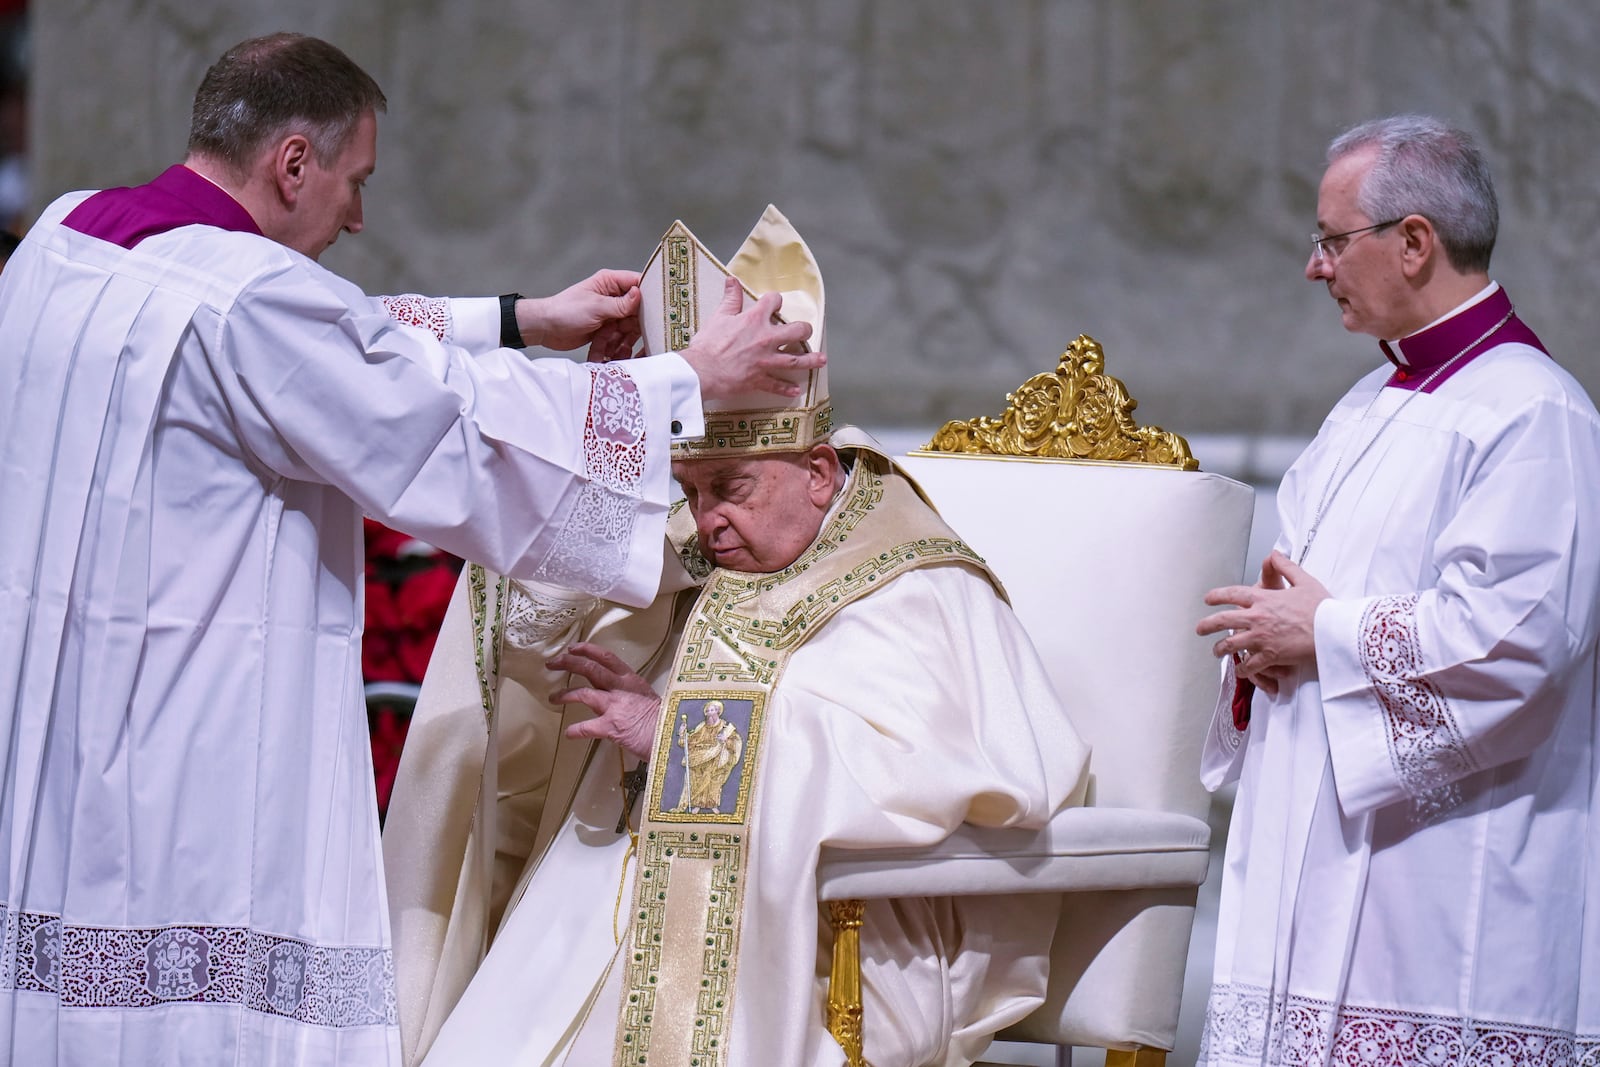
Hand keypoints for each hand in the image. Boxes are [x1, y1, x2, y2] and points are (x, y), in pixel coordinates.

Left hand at [517, 269, 642, 351]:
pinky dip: (617, 346)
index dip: (651, 294)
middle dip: (637, 325)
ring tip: (619, 349)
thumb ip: (621, 304)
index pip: (638, 283)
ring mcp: (610, 314)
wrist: (545, 329)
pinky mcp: (606, 329)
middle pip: (638, 310)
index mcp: (610, 283)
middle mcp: (612, 297)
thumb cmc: (565, 311)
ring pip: (630, 327)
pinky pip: (619, 338)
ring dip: (626, 339)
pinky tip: (611, 354)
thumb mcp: (596, 307)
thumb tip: (641, 295)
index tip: (662, 307)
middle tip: (637, 335)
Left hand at [548, 641, 661, 758]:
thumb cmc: (664, 718)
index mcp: (631, 679)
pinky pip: (587, 727)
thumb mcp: (647, 697)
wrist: (672, 735)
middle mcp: (621, 688)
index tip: (573, 648)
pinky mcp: (611, 726)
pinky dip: (575, 729)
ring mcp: (615, 706)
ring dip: (565, 694)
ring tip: (553, 697)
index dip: (587, 650)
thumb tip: (614, 694)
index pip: (606, 657)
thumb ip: (628, 693)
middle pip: (590, 668)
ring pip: (583, 692)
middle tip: (553, 663)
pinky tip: (568, 733)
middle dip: (568, 663)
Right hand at [678, 276, 825, 401]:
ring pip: (795, 360)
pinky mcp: (760, 379)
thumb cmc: (708, 344)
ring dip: (810, 360)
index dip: (775, 301)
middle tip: (805, 331)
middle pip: (796, 331)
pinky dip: (786, 389)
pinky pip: (776, 385)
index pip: (773, 302)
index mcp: (755, 320)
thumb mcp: (718, 316)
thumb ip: (730, 299)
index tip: (774, 304)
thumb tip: (732, 280)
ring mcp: (765, 361)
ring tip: (821, 360)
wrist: (701, 371)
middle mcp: (766, 339)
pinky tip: (796, 390)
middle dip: (804, 330)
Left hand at [1196, 550, 1330, 682]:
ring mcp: (1262, 638)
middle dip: (1207, 625)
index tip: (1208, 599)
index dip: (1217, 596)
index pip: (1233, 594)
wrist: (1333, 630)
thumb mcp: (1304, 580)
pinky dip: (1243, 670)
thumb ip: (1286, 567)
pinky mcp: (1270, 656)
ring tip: (1216, 652)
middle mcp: (1258, 618)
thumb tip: (1275, 553)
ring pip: (1231, 645)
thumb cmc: (1322, 608)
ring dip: (1220, 649)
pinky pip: (1250, 665)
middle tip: (1199, 629)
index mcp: (1264, 599)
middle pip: (1223, 621)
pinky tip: (1240, 671)